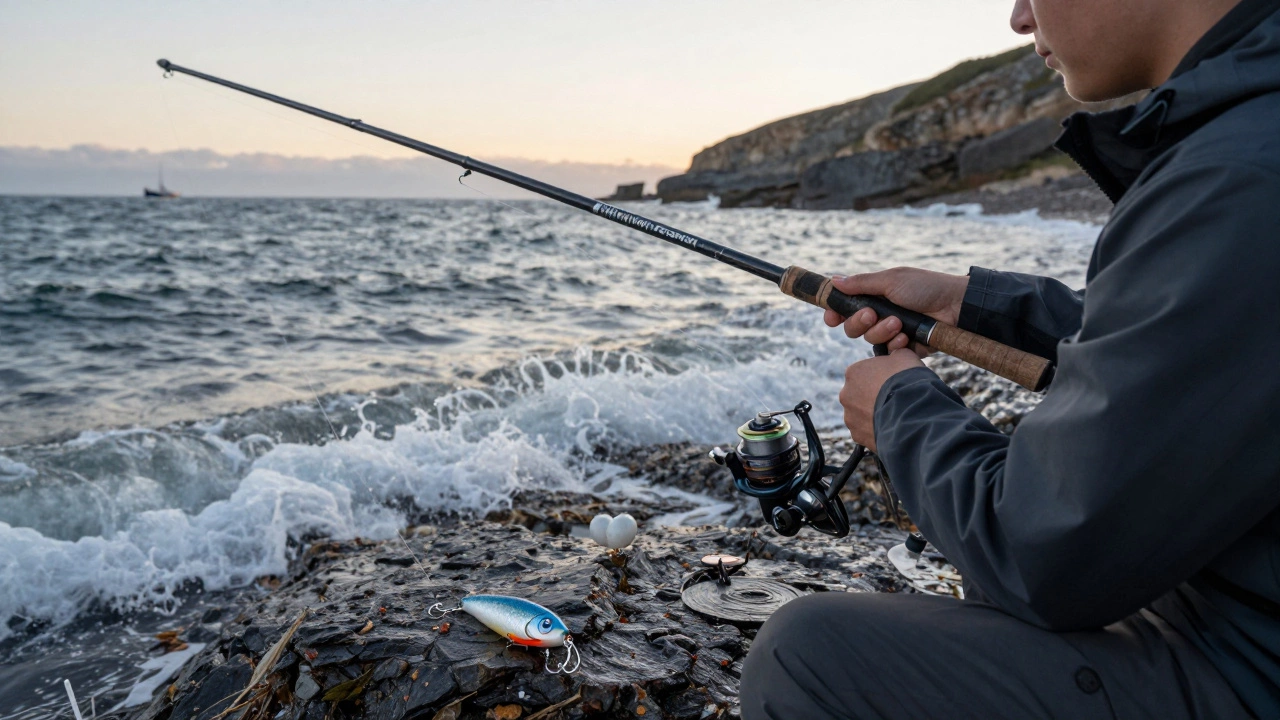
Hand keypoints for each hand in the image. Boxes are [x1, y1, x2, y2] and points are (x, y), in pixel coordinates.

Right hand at [823, 268, 968, 356]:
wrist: (956, 306)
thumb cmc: (925, 287)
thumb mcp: (891, 280)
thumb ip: (862, 283)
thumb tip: (835, 280)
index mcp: (874, 297)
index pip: (845, 308)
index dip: (835, 314)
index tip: (831, 318)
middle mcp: (880, 316)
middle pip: (852, 328)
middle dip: (860, 322)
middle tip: (872, 314)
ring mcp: (892, 333)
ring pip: (870, 340)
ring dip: (881, 331)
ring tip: (899, 323)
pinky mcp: (904, 348)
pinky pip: (888, 352)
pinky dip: (896, 344)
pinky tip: (907, 337)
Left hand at [840, 348, 924, 450]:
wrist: (913, 414)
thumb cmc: (907, 381)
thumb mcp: (905, 356)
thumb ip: (896, 354)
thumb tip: (897, 356)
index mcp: (853, 372)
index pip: (865, 372)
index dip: (882, 377)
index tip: (894, 382)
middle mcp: (846, 395)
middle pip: (861, 394)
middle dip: (875, 397)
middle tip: (896, 400)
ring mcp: (850, 417)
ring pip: (863, 414)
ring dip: (876, 414)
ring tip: (896, 416)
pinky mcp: (858, 436)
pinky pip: (867, 431)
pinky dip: (878, 430)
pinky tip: (893, 427)